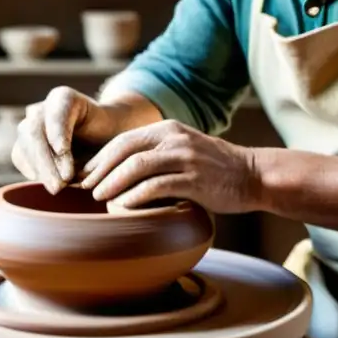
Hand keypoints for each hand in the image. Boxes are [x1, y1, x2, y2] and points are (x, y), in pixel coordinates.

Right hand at [11, 86, 106, 194]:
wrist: (102, 138)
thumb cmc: (111, 136)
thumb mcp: (110, 136)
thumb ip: (96, 147)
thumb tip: (70, 174)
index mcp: (64, 98)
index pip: (56, 112)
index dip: (57, 131)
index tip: (63, 151)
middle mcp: (43, 108)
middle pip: (34, 131)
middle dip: (45, 160)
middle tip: (59, 185)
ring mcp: (30, 124)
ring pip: (24, 144)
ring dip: (39, 170)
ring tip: (57, 188)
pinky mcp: (24, 143)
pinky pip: (20, 156)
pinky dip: (33, 171)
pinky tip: (47, 181)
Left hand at [78, 120, 259, 213]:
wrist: (253, 175)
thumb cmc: (214, 169)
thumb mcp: (183, 150)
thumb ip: (157, 154)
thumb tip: (120, 173)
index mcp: (167, 129)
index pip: (123, 140)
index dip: (100, 157)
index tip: (84, 174)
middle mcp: (174, 138)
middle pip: (124, 150)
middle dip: (100, 170)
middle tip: (84, 188)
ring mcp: (185, 158)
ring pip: (136, 167)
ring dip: (112, 183)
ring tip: (98, 198)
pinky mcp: (195, 180)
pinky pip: (156, 187)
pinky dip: (134, 197)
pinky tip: (122, 207)